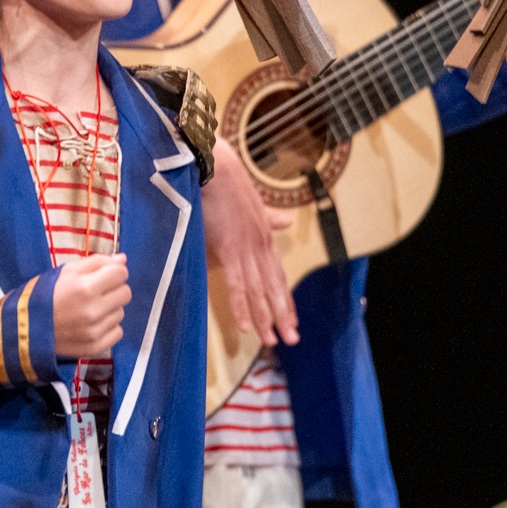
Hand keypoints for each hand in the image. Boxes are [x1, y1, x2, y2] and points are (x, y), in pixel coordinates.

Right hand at [51, 253, 130, 358]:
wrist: (24, 329)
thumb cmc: (43, 296)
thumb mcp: (65, 271)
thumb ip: (96, 262)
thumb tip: (122, 259)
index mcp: (85, 287)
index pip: (121, 273)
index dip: (113, 271)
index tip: (103, 275)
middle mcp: (93, 310)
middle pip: (125, 292)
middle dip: (114, 289)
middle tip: (95, 292)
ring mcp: (95, 331)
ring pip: (121, 312)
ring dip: (109, 309)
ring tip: (88, 309)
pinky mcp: (95, 347)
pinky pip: (117, 332)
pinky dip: (107, 327)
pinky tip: (91, 324)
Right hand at [203, 139, 295, 345]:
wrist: (215, 167)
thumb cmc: (227, 182)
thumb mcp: (254, 202)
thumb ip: (269, 216)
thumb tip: (285, 221)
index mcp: (264, 237)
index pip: (278, 275)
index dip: (285, 299)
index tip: (291, 319)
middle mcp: (261, 246)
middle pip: (273, 288)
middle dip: (282, 315)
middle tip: (291, 340)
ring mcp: (247, 249)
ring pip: (259, 292)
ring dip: (265, 318)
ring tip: (271, 340)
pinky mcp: (230, 249)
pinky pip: (237, 284)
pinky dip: (243, 306)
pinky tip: (246, 325)